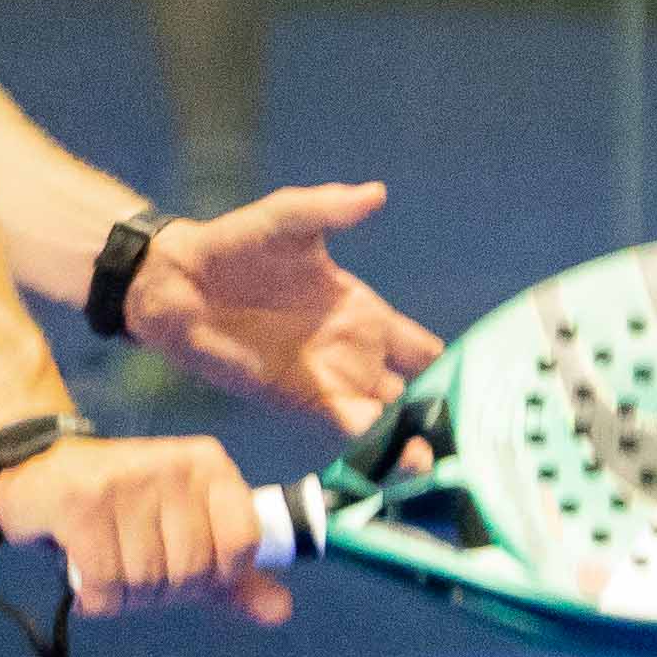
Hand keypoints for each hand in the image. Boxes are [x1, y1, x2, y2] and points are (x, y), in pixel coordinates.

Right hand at [0, 430, 288, 624]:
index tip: (184, 571)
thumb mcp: (183, 533)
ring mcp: (126, 480)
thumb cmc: (120, 510)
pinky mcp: (80, 503)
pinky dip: (96, 601)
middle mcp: (173, 465)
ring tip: (106, 571)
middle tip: (134, 574)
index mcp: (209, 465)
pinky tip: (85, 583)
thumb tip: (281, 612)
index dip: (214, 576)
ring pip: (148, 581)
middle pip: (192, 570)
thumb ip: (231, 574)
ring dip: (125, 599)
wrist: (36, 471)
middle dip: (162, 592)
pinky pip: (107, 585)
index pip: (243, 544)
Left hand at [121, 183, 446, 438]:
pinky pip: (344, 432)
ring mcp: (328, 381)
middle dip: (438, 417)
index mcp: (363, 311)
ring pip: (385, 421)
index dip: (451, 366)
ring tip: (431, 462)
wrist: (177, 285)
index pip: (422, 348)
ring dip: (408, 442)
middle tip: (466, 439)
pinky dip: (370, 448)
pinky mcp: (297, 402)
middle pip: (413, 394)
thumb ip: (330, 208)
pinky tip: (390, 463)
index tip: (478, 386)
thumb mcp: (286, 220)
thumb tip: (376, 193)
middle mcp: (354, 352)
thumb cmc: (234, 245)